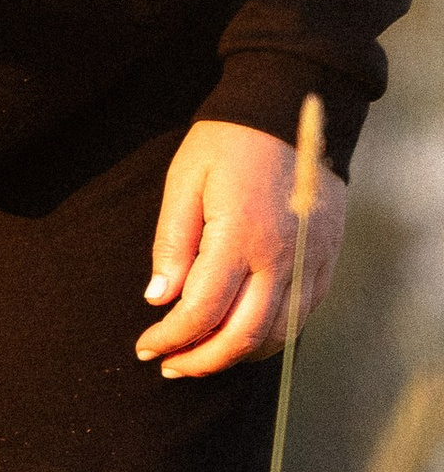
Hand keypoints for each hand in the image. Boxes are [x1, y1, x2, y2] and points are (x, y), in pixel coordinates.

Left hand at [137, 120, 343, 378]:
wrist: (292, 106)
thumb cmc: (229, 141)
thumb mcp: (184, 181)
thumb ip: (172, 243)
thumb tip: (159, 298)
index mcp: (239, 235)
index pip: (201, 311)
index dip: (169, 338)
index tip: (146, 345)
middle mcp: (282, 255)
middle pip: (243, 336)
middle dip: (202, 361)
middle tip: (171, 365)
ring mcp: (310, 259)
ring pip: (278, 334)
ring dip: (237, 355)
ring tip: (202, 357)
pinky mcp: (325, 257)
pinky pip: (302, 315)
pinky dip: (272, 337)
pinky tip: (243, 337)